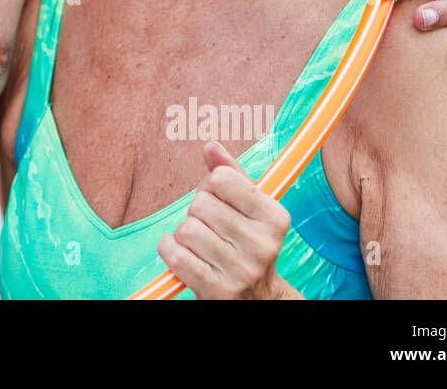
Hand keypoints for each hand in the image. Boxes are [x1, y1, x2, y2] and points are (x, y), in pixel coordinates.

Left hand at [157, 142, 300, 299]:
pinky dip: (171, 251)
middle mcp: (262, 244)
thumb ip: (230, 174)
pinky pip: (174, 254)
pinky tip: (187, 258)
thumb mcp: (248, 208)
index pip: (221, 178)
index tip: (221, 202)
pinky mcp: (217, 290)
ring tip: (203, 247)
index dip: (211, 187)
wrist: (257, 300)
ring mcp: (241, 270)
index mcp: (275, 217)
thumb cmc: (245, 243)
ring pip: (186, 228)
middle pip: (200, 204)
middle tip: (211, 230)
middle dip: (197, 213)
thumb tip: (210, 146)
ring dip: (184, 235)